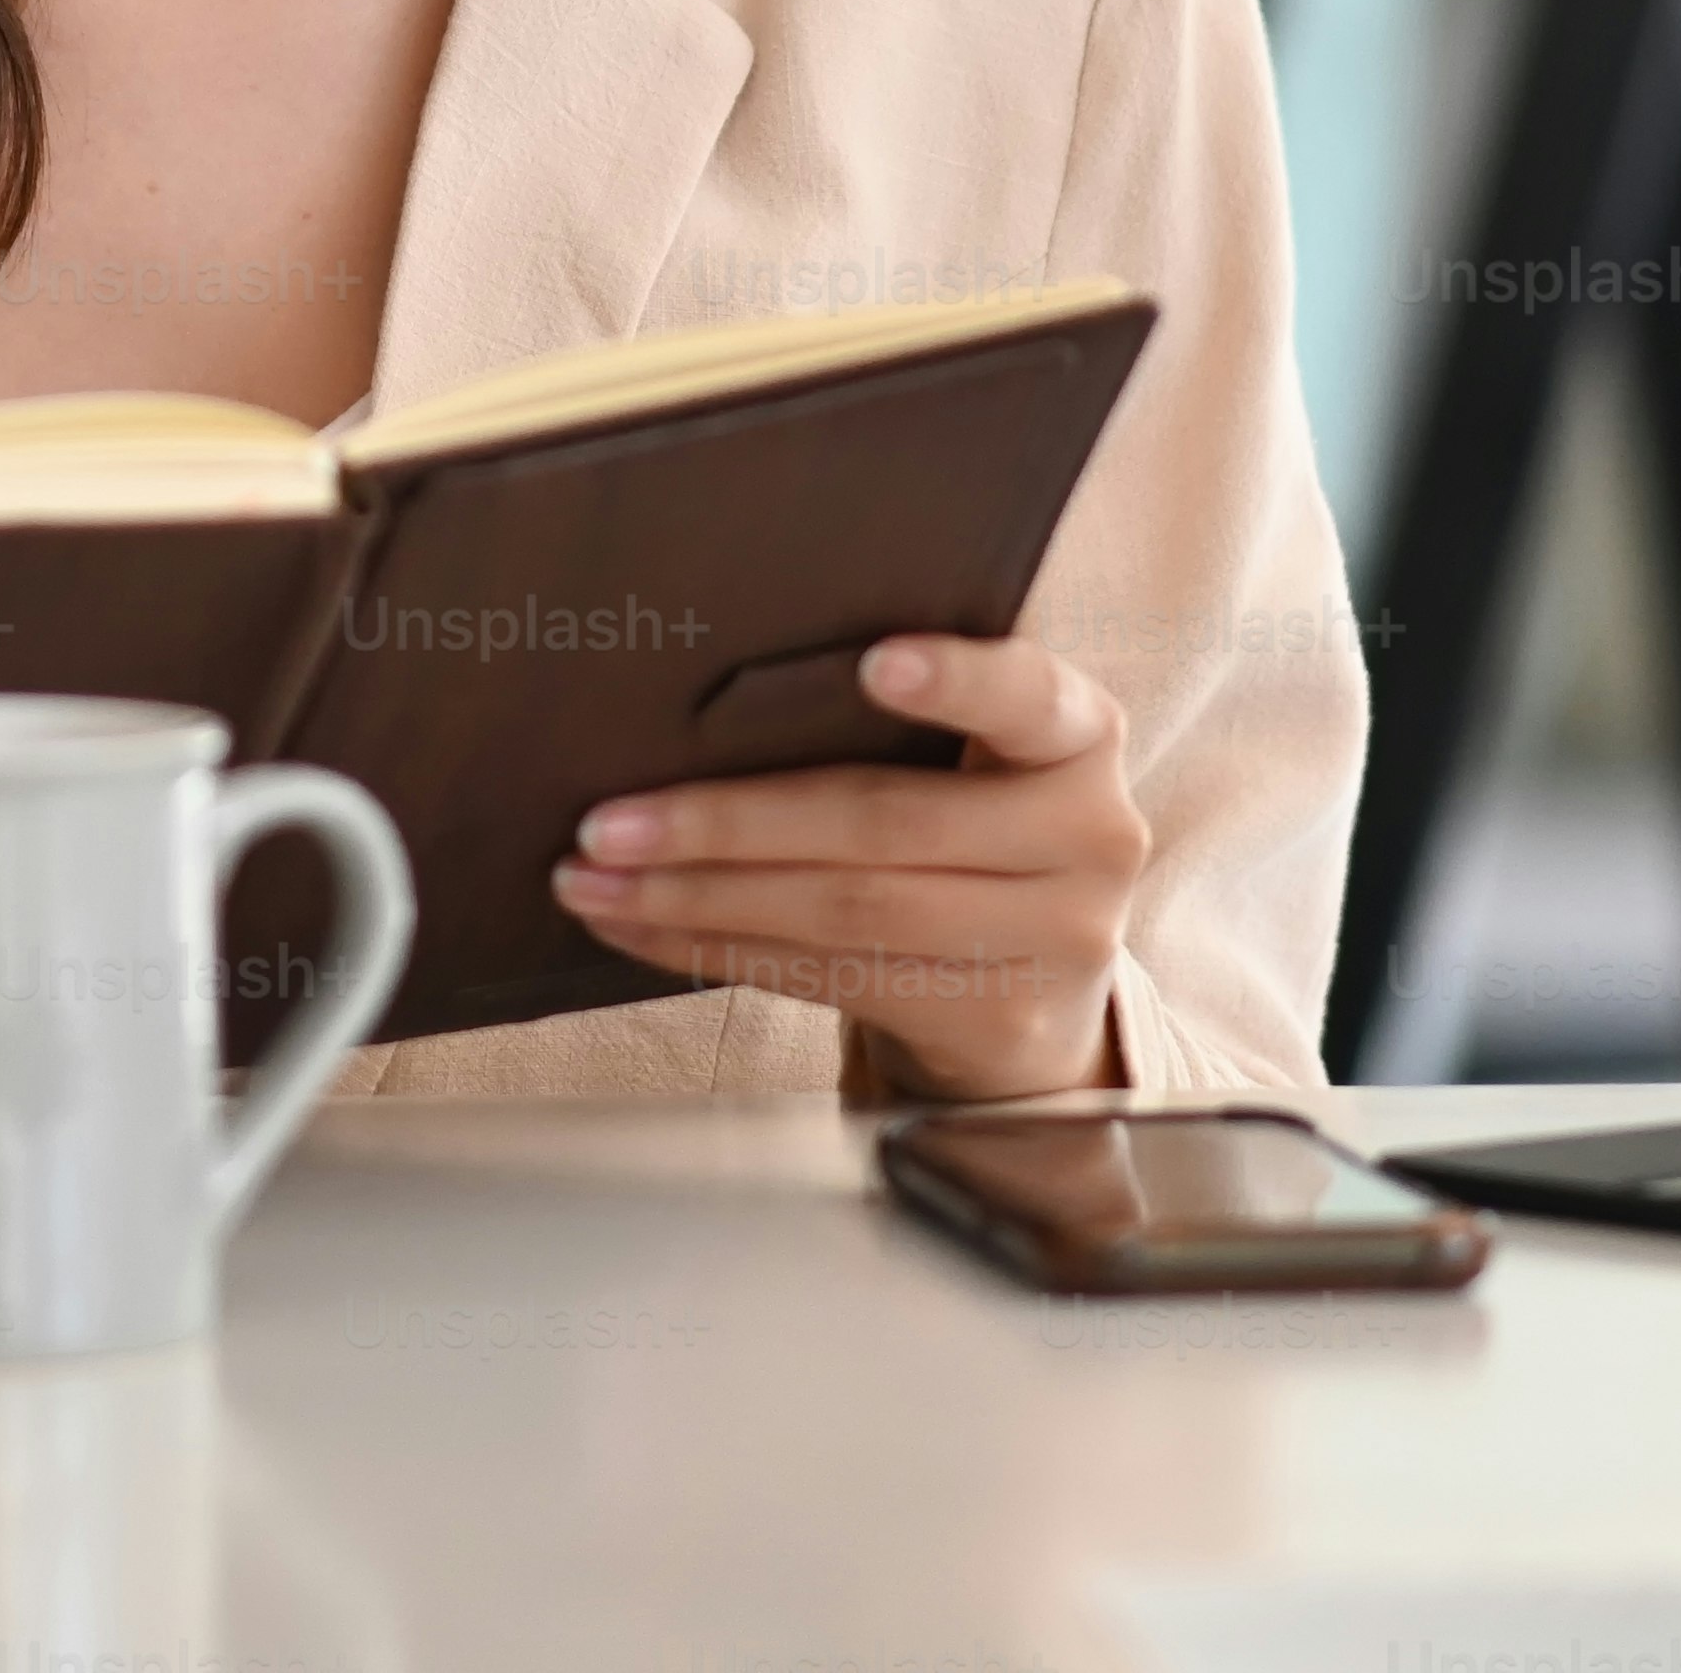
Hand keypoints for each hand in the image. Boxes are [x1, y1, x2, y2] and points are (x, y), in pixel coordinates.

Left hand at [552, 632, 1141, 1105]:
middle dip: (728, 823)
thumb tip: (700, 700)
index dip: (955, 680)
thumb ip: (906, 720)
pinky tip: (641, 927)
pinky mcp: (995, 1016)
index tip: (874, 664)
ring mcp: (1053, 939)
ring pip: (846, 912)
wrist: (1050, 988)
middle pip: (886, 824)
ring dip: (698, 899)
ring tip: (594, 880)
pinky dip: (718, 949)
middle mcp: (1087, 835)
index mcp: (1078, 737)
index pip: (1027, 694)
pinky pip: (831, 976)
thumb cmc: (975, 829)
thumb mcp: (981, 759)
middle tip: (609, 821)